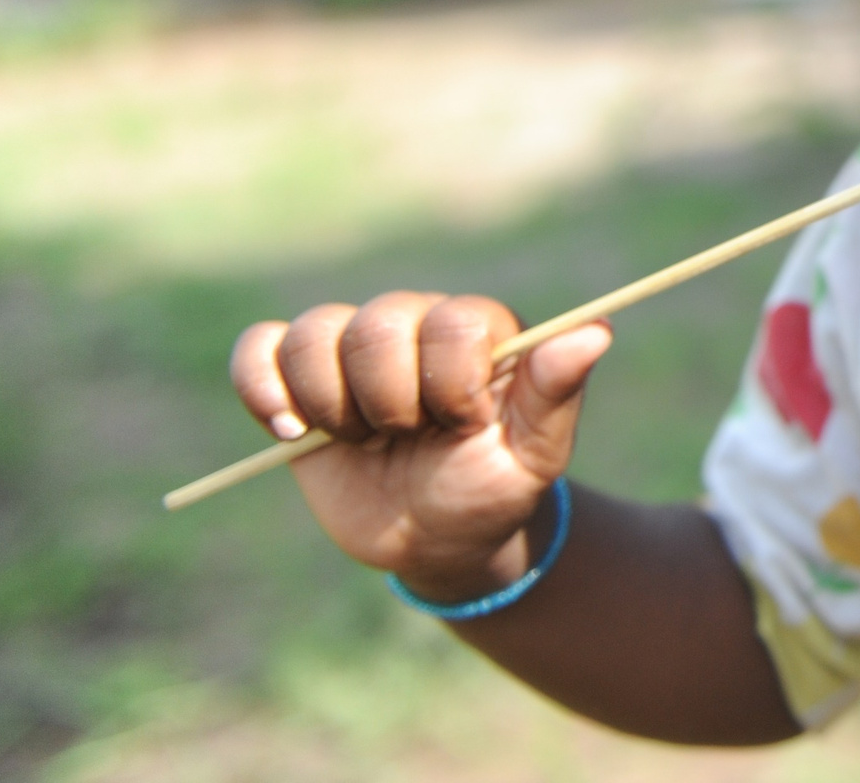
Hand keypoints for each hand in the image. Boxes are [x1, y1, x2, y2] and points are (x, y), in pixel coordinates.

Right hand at [229, 292, 611, 601]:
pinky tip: (290, 430)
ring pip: (315, 333)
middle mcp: (414, 323)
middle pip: (377, 326)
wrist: (438, 537)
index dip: (452, 385)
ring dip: (333, 404)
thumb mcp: (534, 453)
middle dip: (392, 401)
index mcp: (478, 329)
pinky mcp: (298, 378)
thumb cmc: (493, 489)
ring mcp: (352, 348)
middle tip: (410, 438)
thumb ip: (556, 392)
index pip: (452, 322)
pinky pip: (260, 347)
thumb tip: (599, 331)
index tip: (465, 427)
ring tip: (361, 439)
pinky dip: (262, 385)